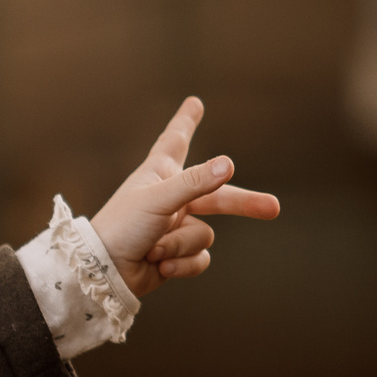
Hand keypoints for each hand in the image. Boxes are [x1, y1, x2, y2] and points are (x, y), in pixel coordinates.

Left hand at [89, 97, 279, 296]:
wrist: (103, 273)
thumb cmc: (121, 228)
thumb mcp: (157, 200)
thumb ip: (194, 183)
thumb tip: (228, 164)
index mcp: (159, 175)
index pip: (175, 140)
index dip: (186, 121)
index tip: (194, 102)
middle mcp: (169, 198)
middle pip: (217, 196)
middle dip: (243, 203)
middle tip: (273, 208)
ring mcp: (174, 227)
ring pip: (204, 235)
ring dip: (180, 245)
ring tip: (152, 248)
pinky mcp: (176, 254)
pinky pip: (199, 258)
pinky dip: (182, 263)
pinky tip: (159, 265)